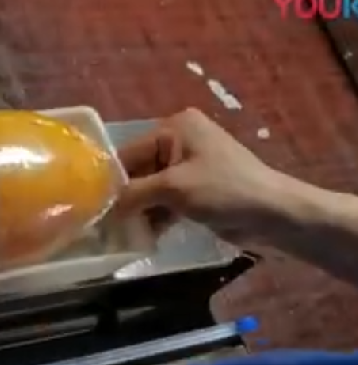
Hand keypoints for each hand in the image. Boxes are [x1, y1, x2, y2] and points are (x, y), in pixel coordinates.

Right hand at [114, 108, 285, 241]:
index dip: (111, 181)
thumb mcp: (173, 188)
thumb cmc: (223, 190)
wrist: (273, 213)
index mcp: (175, 128)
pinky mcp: (196, 189)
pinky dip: (155, 216)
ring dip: (139, 211)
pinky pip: (165, 200)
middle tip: (104, 224)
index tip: (91, 207)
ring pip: (150, 189)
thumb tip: (104, 209)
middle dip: (125, 198)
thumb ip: (134, 195)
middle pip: (138, 171)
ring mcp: (188, 166)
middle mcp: (179, 141)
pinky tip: (143, 236)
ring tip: (121, 234)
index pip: (128, 153)